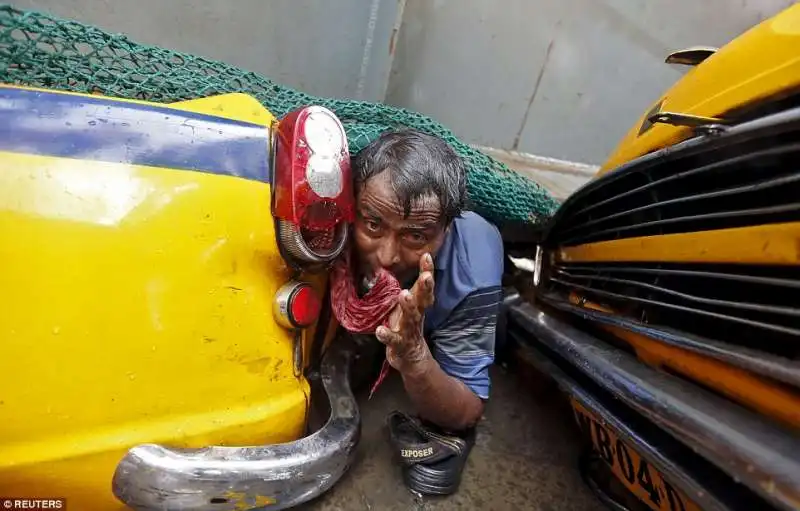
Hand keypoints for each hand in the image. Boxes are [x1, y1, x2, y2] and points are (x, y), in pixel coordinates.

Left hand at [376, 253, 435, 371]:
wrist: (412, 359)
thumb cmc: (408, 327)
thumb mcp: (410, 307)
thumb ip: (410, 289)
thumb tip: (398, 268)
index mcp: (419, 306)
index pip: (425, 287)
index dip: (427, 272)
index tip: (427, 256)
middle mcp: (417, 316)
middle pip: (422, 301)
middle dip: (424, 288)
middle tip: (425, 277)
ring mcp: (409, 331)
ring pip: (411, 318)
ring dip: (408, 306)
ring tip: (404, 294)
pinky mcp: (400, 346)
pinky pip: (394, 340)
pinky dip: (387, 336)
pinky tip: (380, 331)